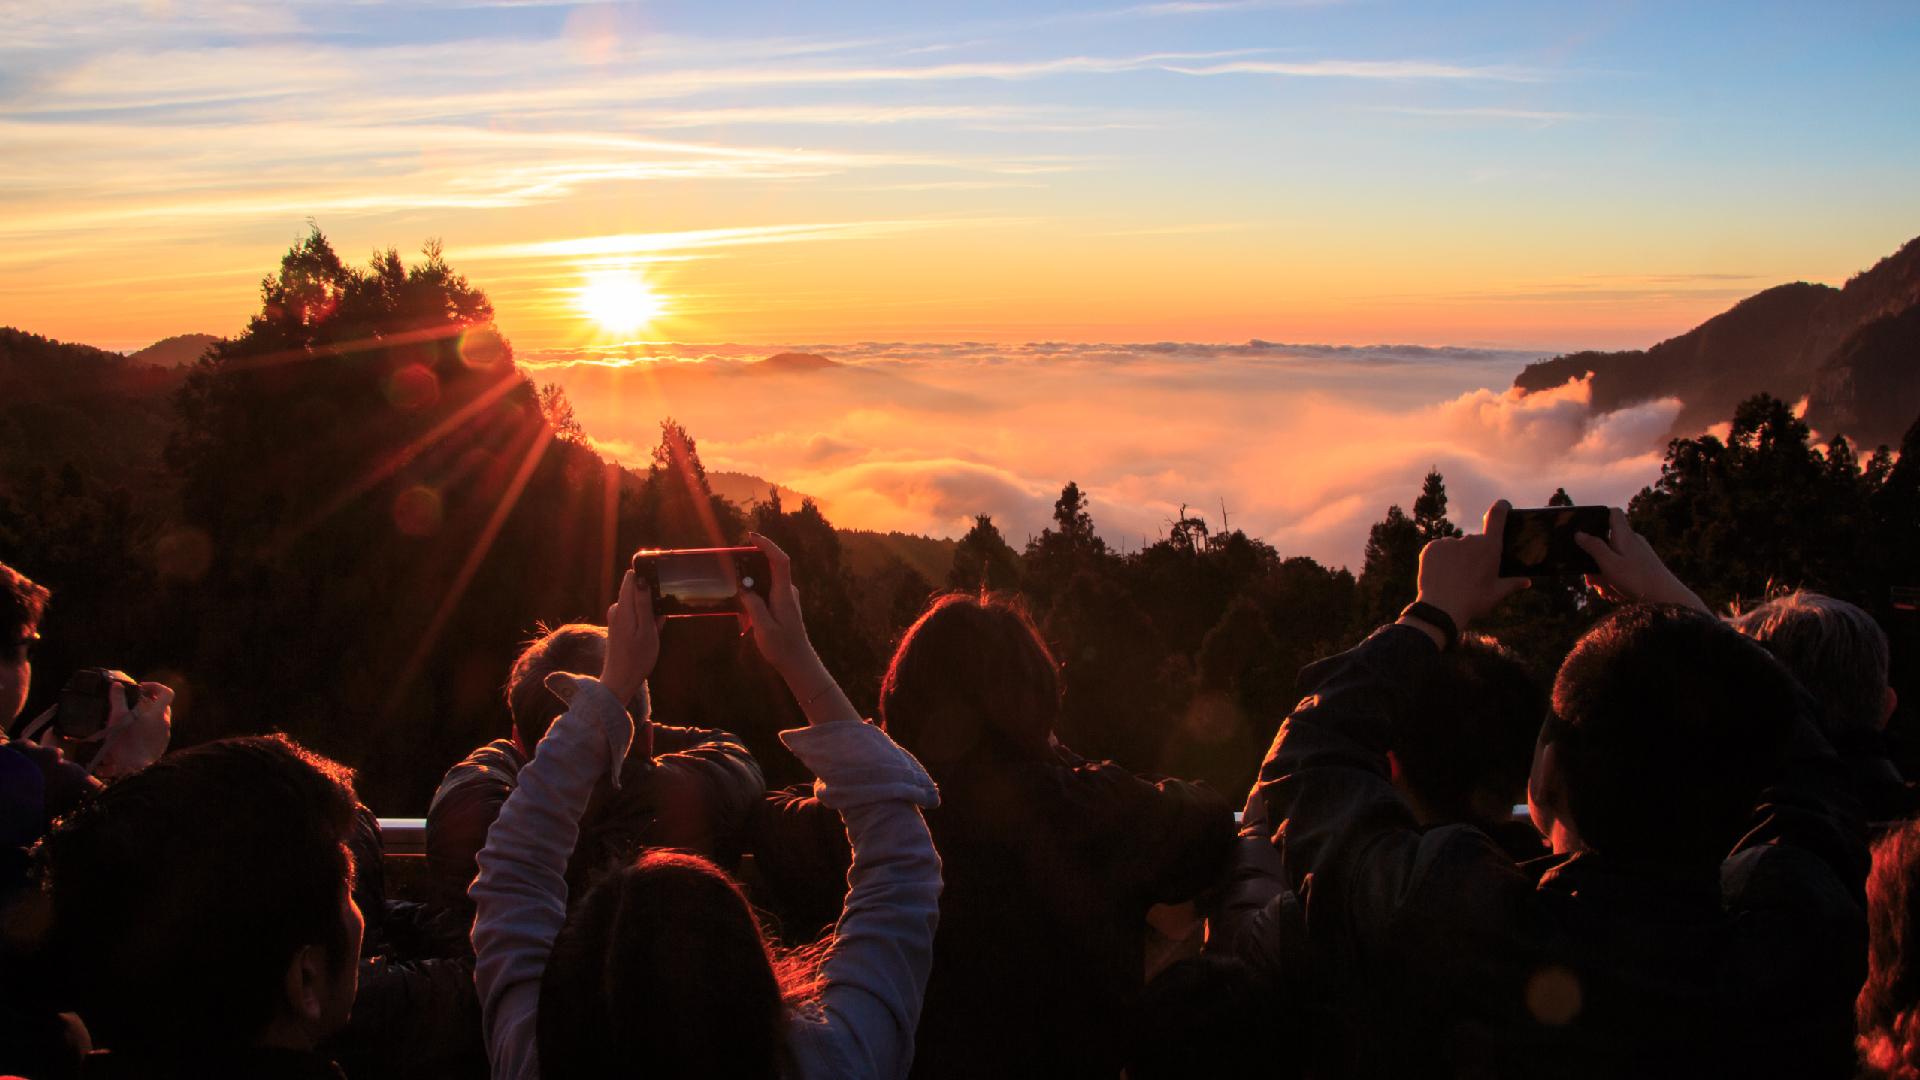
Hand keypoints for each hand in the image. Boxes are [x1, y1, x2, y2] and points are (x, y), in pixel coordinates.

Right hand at [90, 682, 173, 780]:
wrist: (134, 770)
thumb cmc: (126, 743)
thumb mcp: (118, 718)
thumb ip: (118, 699)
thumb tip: (118, 685)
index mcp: (158, 714)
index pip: (167, 692)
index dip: (155, 686)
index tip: (140, 688)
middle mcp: (164, 724)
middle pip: (161, 706)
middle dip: (147, 701)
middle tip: (130, 704)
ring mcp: (163, 736)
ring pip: (156, 720)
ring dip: (144, 716)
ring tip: (125, 720)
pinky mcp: (159, 746)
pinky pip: (154, 732)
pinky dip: (144, 729)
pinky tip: (128, 734)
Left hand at [599, 569, 660, 705]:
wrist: (620, 681)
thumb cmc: (637, 658)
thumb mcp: (647, 630)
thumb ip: (644, 604)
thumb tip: (641, 579)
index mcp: (623, 607)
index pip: (632, 577)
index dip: (647, 577)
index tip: (659, 589)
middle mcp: (616, 609)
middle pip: (637, 591)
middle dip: (651, 600)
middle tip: (658, 621)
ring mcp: (616, 618)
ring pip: (638, 605)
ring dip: (650, 614)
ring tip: (653, 633)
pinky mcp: (618, 626)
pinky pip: (636, 616)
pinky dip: (645, 623)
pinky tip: (648, 638)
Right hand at [738, 532, 819, 680]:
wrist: (798, 662)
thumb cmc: (782, 647)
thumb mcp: (764, 628)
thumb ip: (754, 606)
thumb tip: (744, 588)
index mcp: (784, 594)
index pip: (780, 561)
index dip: (767, 545)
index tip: (752, 536)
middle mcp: (788, 591)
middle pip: (772, 566)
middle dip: (753, 560)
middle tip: (734, 562)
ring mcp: (787, 597)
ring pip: (768, 579)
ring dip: (752, 580)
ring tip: (736, 588)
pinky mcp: (783, 604)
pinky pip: (768, 589)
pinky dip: (755, 591)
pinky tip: (744, 607)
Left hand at [1409, 501, 1529, 633]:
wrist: (1441, 609)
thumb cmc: (1473, 602)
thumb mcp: (1496, 594)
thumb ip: (1512, 584)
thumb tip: (1527, 581)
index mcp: (1489, 547)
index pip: (1497, 515)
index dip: (1501, 507)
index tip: (1503, 505)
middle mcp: (1470, 539)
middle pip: (1474, 540)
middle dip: (1473, 554)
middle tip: (1469, 574)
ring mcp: (1449, 542)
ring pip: (1455, 546)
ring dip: (1455, 557)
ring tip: (1453, 578)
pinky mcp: (1432, 547)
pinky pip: (1438, 549)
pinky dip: (1439, 559)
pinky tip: (1440, 574)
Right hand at [1576, 508, 1709, 612]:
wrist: (1668, 598)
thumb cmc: (1638, 579)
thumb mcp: (1609, 564)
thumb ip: (1593, 547)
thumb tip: (1579, 533)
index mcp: (1624, 535)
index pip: (1613, 513)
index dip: (1598, 517)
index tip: (1585, 529)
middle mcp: (1633, 541)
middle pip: (1608, 542)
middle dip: (1595, 560)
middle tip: (1590, 579)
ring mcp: (1639, 554)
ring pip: (1614, 559)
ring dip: (1604, 575)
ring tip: (1604, 591)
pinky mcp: (1644, 566)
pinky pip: (1624, 569)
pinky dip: (1616, 580)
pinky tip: (1615, 595)